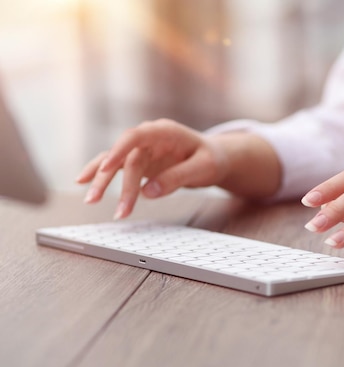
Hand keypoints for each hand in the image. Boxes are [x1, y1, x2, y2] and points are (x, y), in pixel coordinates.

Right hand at [76, 119, 228, 219]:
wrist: (213, 157)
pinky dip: (100, 174)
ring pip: (116, 163)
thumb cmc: (211, 159)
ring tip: (90, 201)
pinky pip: (115, 167)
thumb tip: (148, 192)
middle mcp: (148, 138)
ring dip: (102, 182)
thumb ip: (177, 177)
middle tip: (119, 211)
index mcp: (165, 131)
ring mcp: (141, 149)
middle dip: (121, 186)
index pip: (137, 136)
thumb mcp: (203, 168)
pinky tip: (83, 182)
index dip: (120, 150)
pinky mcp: (137, 161)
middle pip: (127, 159)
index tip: (109, 167)